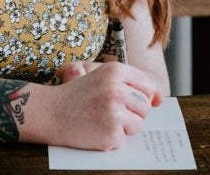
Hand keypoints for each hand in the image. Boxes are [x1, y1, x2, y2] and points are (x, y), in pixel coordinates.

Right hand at [39, 62, 162, 150]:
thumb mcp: (103, 78)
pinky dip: (112, 138)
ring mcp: (114, 111)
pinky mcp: (111, 132)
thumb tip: (160, 100)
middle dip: (131, 112)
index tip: (124, 100)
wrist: (49, 112)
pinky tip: (95, 129)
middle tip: (106, 110)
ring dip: (123, 127)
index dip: (140, 97)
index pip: (148, 87)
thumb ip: (133, 84)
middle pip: (145, 107)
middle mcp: (117, 88)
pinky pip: (125, 138)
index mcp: (115, 71)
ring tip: (101, 119)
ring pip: (138, 124)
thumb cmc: (77, 95)